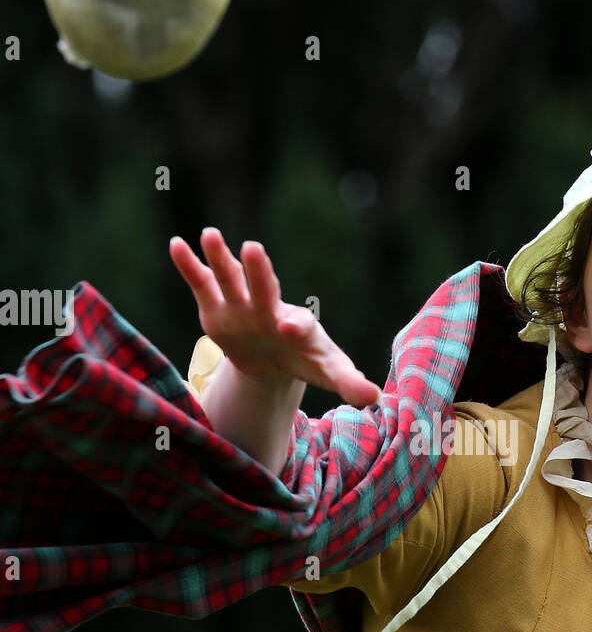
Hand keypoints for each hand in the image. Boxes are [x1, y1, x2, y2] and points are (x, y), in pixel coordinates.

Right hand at [170, 227, 381, 408]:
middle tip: (253, 249)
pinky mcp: (215, 309)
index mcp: (299, 326)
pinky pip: (201, 284)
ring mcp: (241, 305)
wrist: (274, 358)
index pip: (299, 324)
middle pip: (265, 287)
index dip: (295, 325)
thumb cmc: (305, 358)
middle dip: (259, 272)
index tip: (289, 328)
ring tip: (210, 234)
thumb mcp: (328, 371)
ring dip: (220, 257)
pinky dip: (190, 265)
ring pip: (231, 278)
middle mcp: (269, 308)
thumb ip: (349, 381)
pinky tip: (176, 244)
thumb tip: (375, 396)